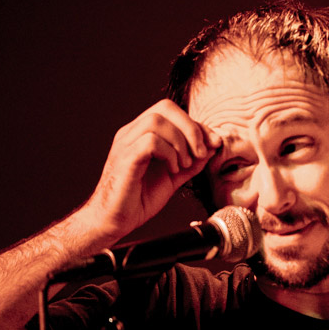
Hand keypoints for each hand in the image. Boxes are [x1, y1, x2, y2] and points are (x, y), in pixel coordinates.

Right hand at [79, 99, 221, 241]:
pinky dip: (168, 153)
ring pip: (157, 121)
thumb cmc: (138, 199)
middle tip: (200, 153)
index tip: (214, 143)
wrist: (114, 221)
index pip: (172, 112)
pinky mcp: (125, 159)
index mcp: (141, 133)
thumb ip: (192, 161)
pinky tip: (173, 170)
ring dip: (180, 142)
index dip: (197, 125)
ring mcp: (126, 144)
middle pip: (165, 108)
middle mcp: (131, 133)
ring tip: (184, 165)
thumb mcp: (174, 177)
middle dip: (191, 128)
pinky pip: (150, 141)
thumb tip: (213, 146)